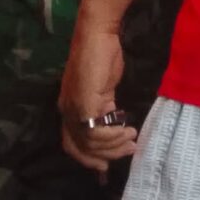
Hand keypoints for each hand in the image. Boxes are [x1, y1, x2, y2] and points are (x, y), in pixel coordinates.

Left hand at [59, 17, 134, 176]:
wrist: (97, 33)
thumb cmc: (101, 55)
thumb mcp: (103, 88)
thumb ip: (104, 107)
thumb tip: (113, 123)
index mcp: (68, 108)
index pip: (71, 144)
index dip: (88, 158)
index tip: (106, 165)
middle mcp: (67, 111)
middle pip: (79, 148)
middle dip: (103, 156)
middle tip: (127, 152)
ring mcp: (73, 108)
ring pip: (90, 143)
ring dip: (113, 146)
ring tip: (132, 138)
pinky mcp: (83, 104)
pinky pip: (95, 132)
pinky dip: (112, 136)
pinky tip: (127, 128)